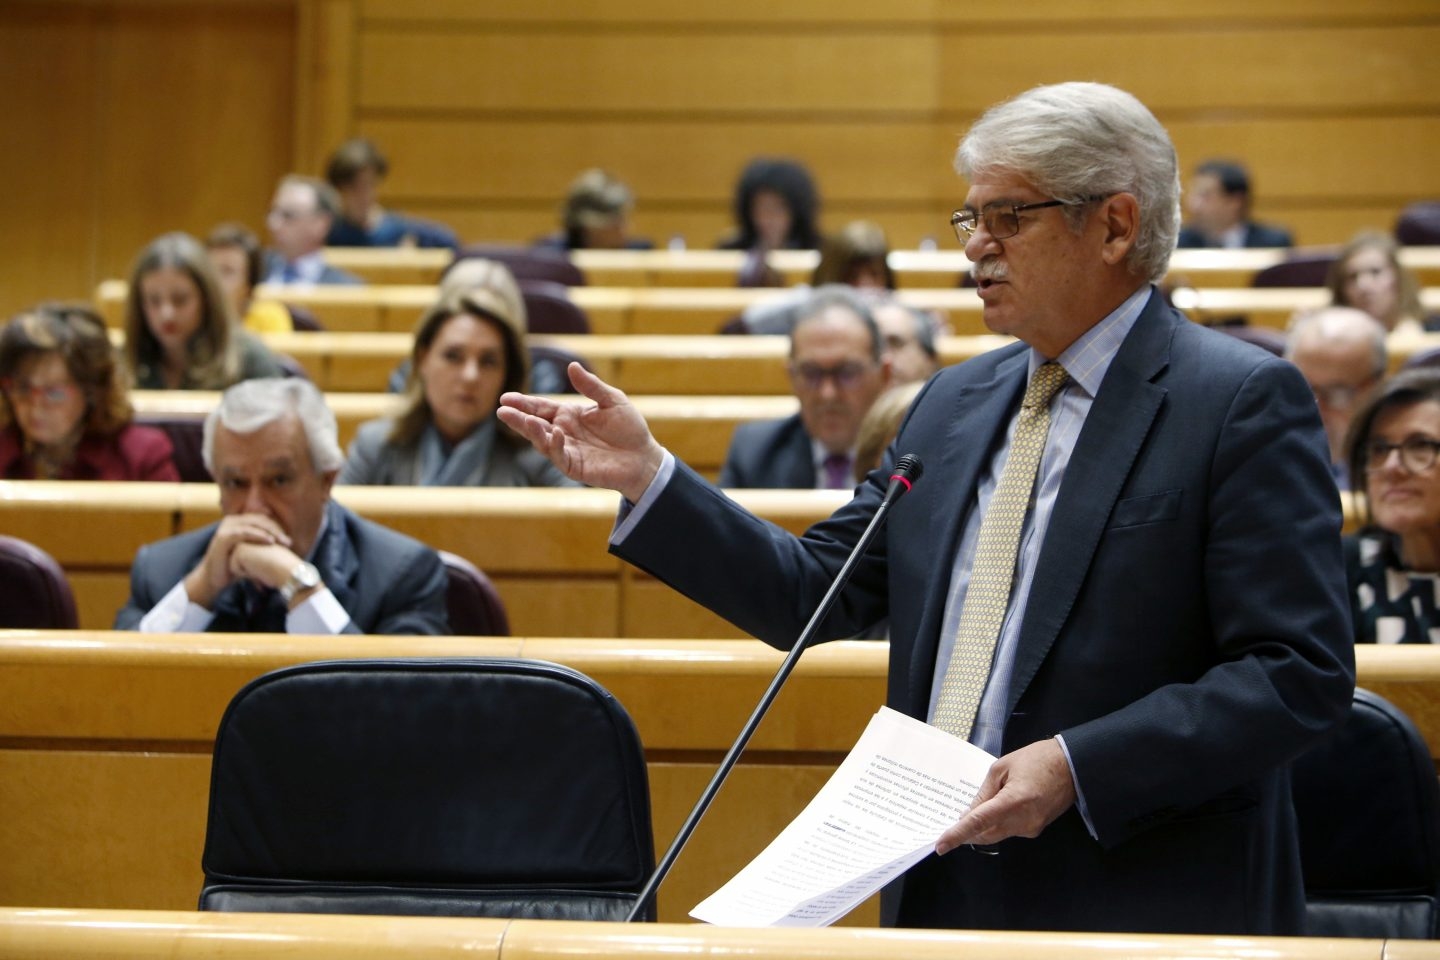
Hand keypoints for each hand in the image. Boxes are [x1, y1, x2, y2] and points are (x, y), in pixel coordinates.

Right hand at [183, 513, 290, 608]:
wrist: (215, 579)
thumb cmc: (235, 566)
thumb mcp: (251, 552)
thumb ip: (264, 544)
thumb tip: (288, 543)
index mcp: (240, 522)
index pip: (263, 519)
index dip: (278, 527)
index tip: (289, 541)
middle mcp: (233, 521)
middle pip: (260, 520)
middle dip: (277, 530)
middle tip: (288, 542)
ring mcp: (226, 527)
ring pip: (254, 523)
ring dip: (271, 531)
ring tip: (282, 542)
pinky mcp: (223, 536)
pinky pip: (244, 532)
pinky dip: (258, 535)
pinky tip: (270, 541)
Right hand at [498, 363, 665, 501]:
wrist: (644, 457)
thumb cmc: (629, 428)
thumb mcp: (612, 400)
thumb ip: (591, 386)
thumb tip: (571, 365)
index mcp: (568, 415)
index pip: (541, 408)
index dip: (524, 403)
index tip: (506, 398)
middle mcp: (563, 432)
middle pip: (535, 425)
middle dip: (518, 419)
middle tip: (502, 411)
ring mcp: (567, 451)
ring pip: (542, 441)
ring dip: (533, 432)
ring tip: (525, 421)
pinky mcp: (574, 467)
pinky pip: (559, 456)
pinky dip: (554, 445)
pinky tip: (555, 433)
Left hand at [935, 738, 1076, 854]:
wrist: (1072, 766)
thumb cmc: (1037, 759)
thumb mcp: (1002, 768)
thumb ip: (984, 793)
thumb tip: (969, 814)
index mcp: (1013, 801)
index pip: (978, 823)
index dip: (957, 835)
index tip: (941, 845)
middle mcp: (1023, 821)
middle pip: (985, 835)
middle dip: (967, 832)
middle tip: (952, 825)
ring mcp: (1031, 828)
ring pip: (996, 835)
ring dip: (982, 828)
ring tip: (974, 811)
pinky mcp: (1036, 830)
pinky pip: (1009, 831)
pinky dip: (997, 824)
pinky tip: (994, 810)